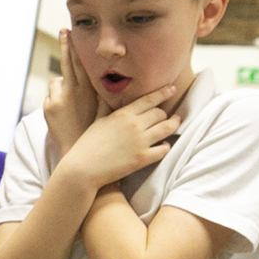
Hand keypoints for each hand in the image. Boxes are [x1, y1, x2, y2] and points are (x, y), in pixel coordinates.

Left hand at [43, 29, 100, 155]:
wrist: (80, 152)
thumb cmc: (96, 132)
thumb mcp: (106, 110)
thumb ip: (106, 94)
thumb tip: (112, 80)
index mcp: (90, 89)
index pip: (80, 62)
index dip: (75, 46)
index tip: (70, 31)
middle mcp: (75, 90)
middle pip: (67, 62)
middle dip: (66, 45)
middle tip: (64, 30)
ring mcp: (60, 98)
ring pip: (58, 82)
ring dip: (62, 88)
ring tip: (71, 104)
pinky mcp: (49, 107)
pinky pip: (51, 96)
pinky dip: (56, 100)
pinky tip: (63, 113)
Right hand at [56, 85, 180, 190]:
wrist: (83, 169)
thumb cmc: (86, 145)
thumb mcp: (97, 121)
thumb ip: (105, 106)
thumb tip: (103, 92)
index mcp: (123, 114)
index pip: (149, 99)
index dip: (163, 93)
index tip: (172, 88)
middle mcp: (134, 125)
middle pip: (160, 113)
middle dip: (165, 113)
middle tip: (167, 114)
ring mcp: (140, 142)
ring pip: (166, 128)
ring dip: (173, 124)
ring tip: (175, 122)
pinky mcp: (143, 158)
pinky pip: (163, 150)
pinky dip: (166, 146)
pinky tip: (164, 145)